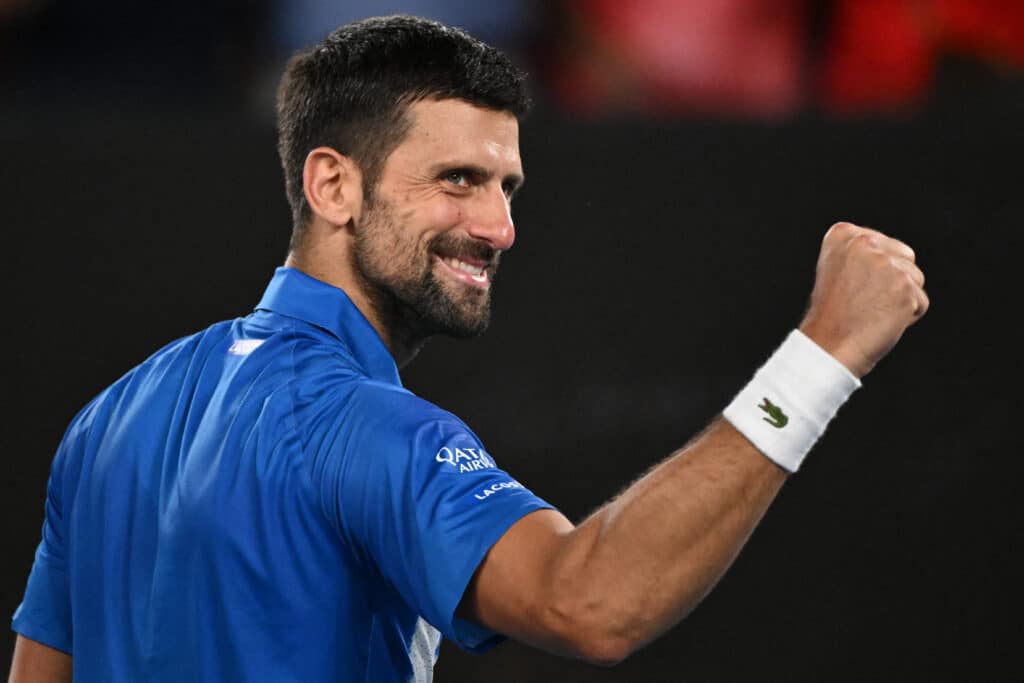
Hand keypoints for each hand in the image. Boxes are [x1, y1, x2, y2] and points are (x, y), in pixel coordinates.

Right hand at [799, 222, 928, 377]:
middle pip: (905, 257)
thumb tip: (897, 253)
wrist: (828, 346)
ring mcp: (886, 264)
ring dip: (901, 298)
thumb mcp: (836, 270)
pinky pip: (921, 302)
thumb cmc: (832, 315)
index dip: (874, 272)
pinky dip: (907, 317)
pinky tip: (881, 322)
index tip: (852, 287)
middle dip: (893, 281)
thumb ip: (862, 254)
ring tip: (872, 312)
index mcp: (842, 234)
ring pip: (916, 278)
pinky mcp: (904, 287)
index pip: (885, 245)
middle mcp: (864, 243)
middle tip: (864, 301)